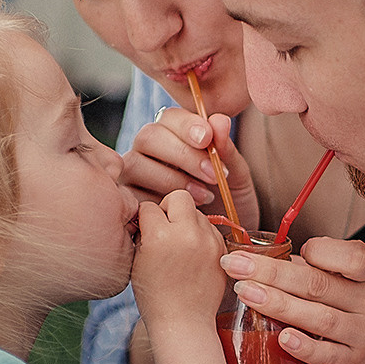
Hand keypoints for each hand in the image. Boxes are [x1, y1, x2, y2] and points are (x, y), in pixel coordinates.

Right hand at [123, 106, 261, 233]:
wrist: (225, 245)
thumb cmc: (229, 206)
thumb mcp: (236, 178)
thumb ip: (226, 149)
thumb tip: (219, 120)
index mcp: (174, 138)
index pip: (169, 118)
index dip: (186, 125)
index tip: (207, 139)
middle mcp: (149, 154)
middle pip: (148, 136)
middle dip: (182, 153)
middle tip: (212, 175)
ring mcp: (135, 179)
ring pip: (135, 163)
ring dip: (170, 178)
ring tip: (203, 197)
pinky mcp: (128, 205)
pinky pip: (130, 195)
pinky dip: (156, 201)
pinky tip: (181, 212)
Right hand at [130, 189, 226, 331]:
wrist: (183, 321)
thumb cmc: (154, 294)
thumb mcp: (137, 260)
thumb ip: (142, 232)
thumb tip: (145, 213)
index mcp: (160, 236)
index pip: (149, 207)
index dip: (144, 219)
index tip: (144, 232)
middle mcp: (187, 234)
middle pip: (179, 197)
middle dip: (169, 208)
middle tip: (165, 227)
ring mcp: (209, 241)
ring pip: (197, 212)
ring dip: (187, 222)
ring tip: (179, 246)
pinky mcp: (222, 249)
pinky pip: (210, 228)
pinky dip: (200, 235)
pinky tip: (192, 254)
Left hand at [220, 237, 364, 363]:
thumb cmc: (339, 308)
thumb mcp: (334, 280)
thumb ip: (304, 267)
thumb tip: (247, 254)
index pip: (353, 257)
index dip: (320, 251)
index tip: (281, 249)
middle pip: (320, 284)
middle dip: (272, 273)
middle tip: (236, 266)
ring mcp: (364, 334)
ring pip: (321, 318)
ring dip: (279, 305)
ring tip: (246, 294)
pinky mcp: (351, 361)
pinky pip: (326, 355)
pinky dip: (303, 347)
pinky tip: (281, 338)